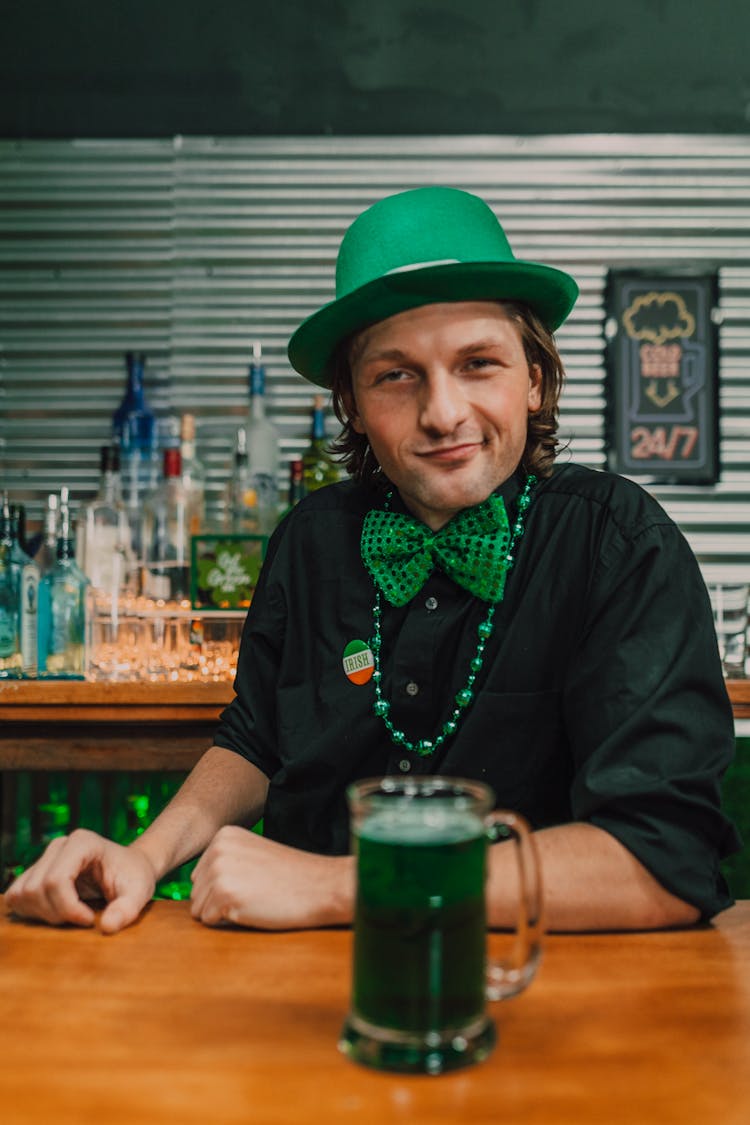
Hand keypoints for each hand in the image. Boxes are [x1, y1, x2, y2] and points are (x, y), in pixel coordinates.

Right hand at [4, 829, 156, 933]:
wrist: (129, 867)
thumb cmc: (134, 876)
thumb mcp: (139, 892)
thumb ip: (127, 909)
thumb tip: (107, 927)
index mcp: (83, 843)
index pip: (56, 880)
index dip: (68, 908)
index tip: (90, 919)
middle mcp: (59, 845)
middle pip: (36, 889)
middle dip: (57, 914)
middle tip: (82, 918)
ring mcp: (45, 857)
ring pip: (23, 894)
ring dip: (44, 914)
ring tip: (71, 915)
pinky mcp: (36, 871)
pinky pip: (17, 896)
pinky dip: (32, 911)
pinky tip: (56, 913)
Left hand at [190, 826, 353, 929]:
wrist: (320, 886)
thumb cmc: (289, 876)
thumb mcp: (252, 855)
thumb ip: (225, 861)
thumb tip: (195, 885)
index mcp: (223, 836)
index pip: (200, 876)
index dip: (225, 887)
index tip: (252, 880)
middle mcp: (217, 849)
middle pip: (196, 892)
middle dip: (220, 901)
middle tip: (254, 891)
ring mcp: (220, 870)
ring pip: (199, 908)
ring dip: (223, 912)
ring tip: (253, 898)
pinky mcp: (224, 894)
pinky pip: (209, 920)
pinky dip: (229, 921)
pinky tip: (253, 908)